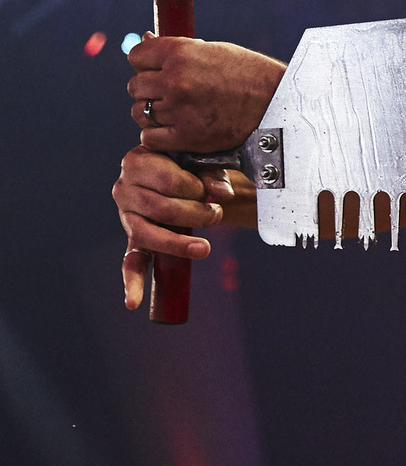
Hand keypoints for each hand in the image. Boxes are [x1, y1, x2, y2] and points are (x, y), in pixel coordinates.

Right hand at [113, 146, 231, 309]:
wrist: (184, 174)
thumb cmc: (193, 165)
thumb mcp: (202, 162)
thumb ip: (213, 174)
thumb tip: (221, 194)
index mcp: (138, 161)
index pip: (169, 182)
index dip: (196, 189)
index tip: (210, 191)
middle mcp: (124, 188)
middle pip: (162, 210)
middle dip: (196, 214)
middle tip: (217, 214)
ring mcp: (126, 216)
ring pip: (149, 235)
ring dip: (179, 244)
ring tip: (204, 248)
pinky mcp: (134, 239)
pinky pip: (131, 263)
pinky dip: (132, 283)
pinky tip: (133, 303)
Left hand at [127, 34, 286, 152]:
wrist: (279, 102)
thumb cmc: (248, 73)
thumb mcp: (213, 51)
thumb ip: (176, 49)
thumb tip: (145, 38)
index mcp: (180, 53)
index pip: (136, 56)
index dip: (146, 64)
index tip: (158, 70)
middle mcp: (176, 80)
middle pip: (135, 87)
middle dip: (150, 90)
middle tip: (171, 94)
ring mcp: (180, 110)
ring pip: (140, 113)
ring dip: (154, 113)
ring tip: (176, 112)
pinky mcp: (188, 137)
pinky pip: (150, 138)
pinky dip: (158, 136)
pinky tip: (175, 129)